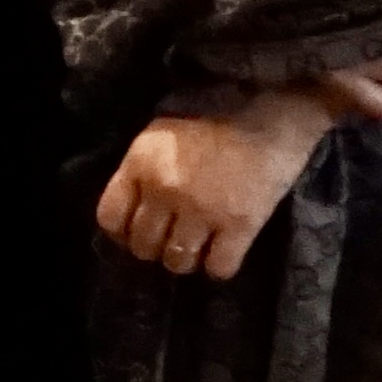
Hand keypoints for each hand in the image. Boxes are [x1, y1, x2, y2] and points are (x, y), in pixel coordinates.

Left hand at [93, 88, 332, 281]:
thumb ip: (142, 169)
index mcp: (141, 162)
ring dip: (185, 260)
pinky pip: (217, 268)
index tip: (137, 232)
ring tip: (197, 247)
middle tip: (172, 239)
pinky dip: (218, 267)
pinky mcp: (239, 225)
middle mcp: (164, 189)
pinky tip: (222, 252)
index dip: (121, 233)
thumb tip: (132, 209)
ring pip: (176, 262)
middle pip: (143, 246)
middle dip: (155, 248)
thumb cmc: (216, 119)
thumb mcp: (162, 134)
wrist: (272, 113)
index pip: (110, 217)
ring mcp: (201, 210)